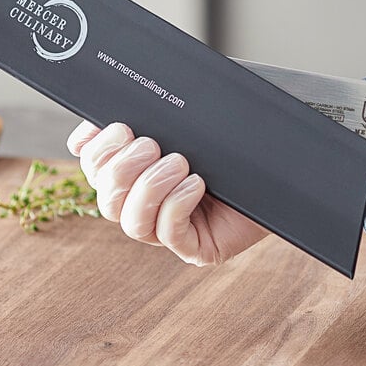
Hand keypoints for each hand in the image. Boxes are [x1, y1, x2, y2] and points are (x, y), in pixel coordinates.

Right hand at [67, 121, 268, 265]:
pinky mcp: (195, 248)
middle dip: (122, 169)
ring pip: (132, 222)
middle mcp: (147, 204)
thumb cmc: (228, 140)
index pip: (95, 171)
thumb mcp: (182, 122)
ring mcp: (169, 229)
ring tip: (179, 163)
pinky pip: (170, 236)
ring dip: (149, 188)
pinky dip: (176, 206)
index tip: (118, 128)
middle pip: (106, 199)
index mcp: (137, 173)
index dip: (95, 153)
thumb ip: (142, 117)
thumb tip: (85, 132)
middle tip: (151, 144)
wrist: (280, 162)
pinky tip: (197, 184)